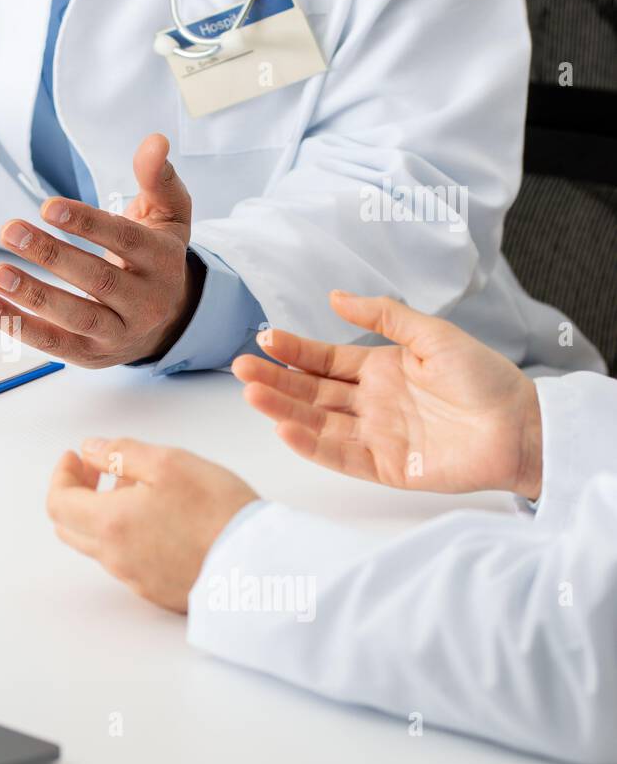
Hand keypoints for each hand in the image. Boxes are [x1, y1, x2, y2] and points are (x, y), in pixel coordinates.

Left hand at [0, 134, 201, 367]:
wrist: (170, 320)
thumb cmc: (157, 258)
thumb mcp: (167, 216)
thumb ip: (157, 178)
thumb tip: (154, 141)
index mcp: (162, 260)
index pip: (123, 240)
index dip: (85, 224)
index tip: (47, 207)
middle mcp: (146, 301)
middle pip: (97, 279)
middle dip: (50, 255)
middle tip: (9, 230)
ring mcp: (120, 332)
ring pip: (77, 316)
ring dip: (32, 296)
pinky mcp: (93, 355)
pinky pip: (56, 344)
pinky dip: (20, 327)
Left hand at [46, 438, 258, 611]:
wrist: (259, 567)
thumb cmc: (218, 511)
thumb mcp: (168, 462)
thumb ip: (120, 453)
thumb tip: (90, 450)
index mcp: (109, 524)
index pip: (57, 502)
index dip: (61, 475)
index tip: (75, 457)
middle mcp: (115, 558)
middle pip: (70, 527)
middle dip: (76, 492)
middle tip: (97, 469)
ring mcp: (135, 579)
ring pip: (99, 543)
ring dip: (103, 512)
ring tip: (138, 487)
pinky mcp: (158, 591)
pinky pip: (126, 560)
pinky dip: (126, 533)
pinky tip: (159, 517)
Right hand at [233, 291, 542, 497]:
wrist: (521, 426)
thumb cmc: (484, 378)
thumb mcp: (433, 334)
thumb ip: (384, 316)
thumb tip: (335, 296)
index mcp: (379, 370)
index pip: (324, 360)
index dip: (294, 350)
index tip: (265, 339)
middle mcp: (370, 403)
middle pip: (311, 392)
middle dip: (276, 379)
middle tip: (242, 367)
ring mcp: (374, 436)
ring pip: (317, 422)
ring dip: (283, 409)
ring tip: (252, 394)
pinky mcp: (384, 467)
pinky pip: (339, 455)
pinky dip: (311, 444)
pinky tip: (285, 428)